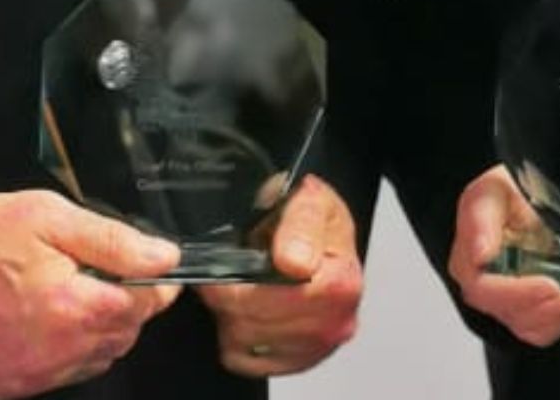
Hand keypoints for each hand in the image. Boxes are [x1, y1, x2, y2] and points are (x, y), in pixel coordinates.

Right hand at [0, 189, 181, 397]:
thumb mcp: (55, 218)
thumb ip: (116, 241)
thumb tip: (165, 257)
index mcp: (74, 308)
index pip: (144, 308)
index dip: (156, 285)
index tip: (156, 271)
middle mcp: (57, 352)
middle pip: (122, 337)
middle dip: (125, 306)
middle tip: (103, 274)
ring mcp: (31, 375)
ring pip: (94, 360)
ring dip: (97, 331)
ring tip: (72, 293)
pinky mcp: (7, 387)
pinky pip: (58, 375)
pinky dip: (64, 352)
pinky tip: (47, 320)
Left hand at [201, 175, 363, 376]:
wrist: (320, 228)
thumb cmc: (310, 213)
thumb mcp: (308, 197)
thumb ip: (302, 223)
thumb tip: (295, 263)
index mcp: (341, 283)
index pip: (273, 301)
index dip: (237, 286)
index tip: (217, 270)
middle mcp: (336, 322)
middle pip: (255, 325)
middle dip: (229, 298)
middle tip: (220, 274)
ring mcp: (318, 347)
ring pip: (246, 344)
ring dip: (231, 316)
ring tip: (238, 286)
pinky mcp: (297, 361)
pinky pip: (245, 362)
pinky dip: (235, 339)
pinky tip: (246, 309)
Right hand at [446, 164, 559, 347]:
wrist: (529, 200)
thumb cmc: (507, 194)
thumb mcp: (493, 190)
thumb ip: (481, 218)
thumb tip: (479, 253)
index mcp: (467, 257)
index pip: (483, 289)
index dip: (516, 293)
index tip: (550, 285)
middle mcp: (481, 287)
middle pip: (510, 312)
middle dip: (549, 305)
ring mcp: (505, 303)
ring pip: (531, 325)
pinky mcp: (527, 314)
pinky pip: (546, 328)